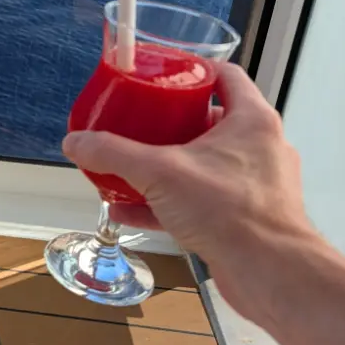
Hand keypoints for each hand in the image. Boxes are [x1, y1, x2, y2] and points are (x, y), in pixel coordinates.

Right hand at [61, 63, 313, 318]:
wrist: (270, 274)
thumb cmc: (230, 210)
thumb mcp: (160, 172)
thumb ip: (114, 154)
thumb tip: (74, 142)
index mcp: (251, 120)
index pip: (225, 76)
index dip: (192, 70)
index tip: (161, 74)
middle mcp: (259, 148)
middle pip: (209, 121)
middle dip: (169, 123)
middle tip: (137, 122)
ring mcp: (254, 185)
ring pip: (202, 165)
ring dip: (165, 166)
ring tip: (128, 167)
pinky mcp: (244, 218)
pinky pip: (199, 201)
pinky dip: (167, 202)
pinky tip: (128, 210)